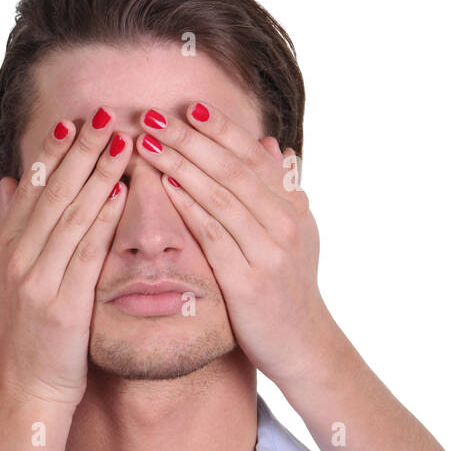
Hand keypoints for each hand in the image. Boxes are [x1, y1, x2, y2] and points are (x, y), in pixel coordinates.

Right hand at [0, 109, 132, 406]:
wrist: (24, 391)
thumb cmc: (25, 336)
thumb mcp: (4, 275)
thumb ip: (6, 225)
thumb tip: (3, 177)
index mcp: (3, 248)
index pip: (30, 188)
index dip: (53, 152)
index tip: (74, 121)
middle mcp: (14, 259)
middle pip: (50, 193)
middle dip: (80, 150)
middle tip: (105, 114)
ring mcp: (35, 282)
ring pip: (69, 215)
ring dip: (97, 173)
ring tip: (121, 140)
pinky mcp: (60, 306)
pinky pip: (85, 253)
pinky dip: (102, 220)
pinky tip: (120, 193)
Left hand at [135, 101, 335, 386]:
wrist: (302, 345)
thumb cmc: (287, 288)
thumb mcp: (293, 235)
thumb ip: (280, 191)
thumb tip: (273, 146)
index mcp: (291, 207)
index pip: (251, 157)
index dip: (220, 129)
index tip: (188, 106)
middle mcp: (284, 223)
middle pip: (231, 168)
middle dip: (190, 138)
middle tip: (152, 115)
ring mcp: (269, 252)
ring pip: (221, 196)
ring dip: (182, 164)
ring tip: (148, 141)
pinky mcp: (249, 281)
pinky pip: (215, 236)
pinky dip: (190, 207)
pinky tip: (166, 186)